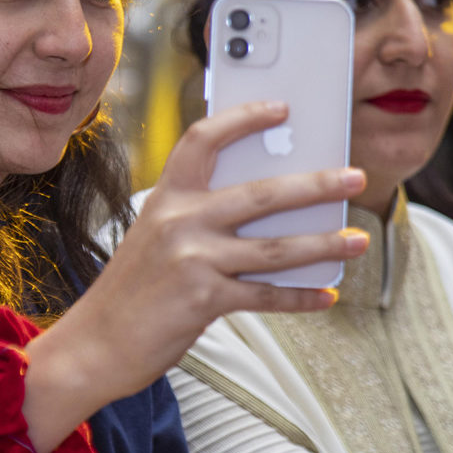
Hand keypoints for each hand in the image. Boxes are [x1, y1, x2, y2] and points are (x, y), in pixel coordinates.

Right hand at [19, 101, 368, 452]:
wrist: (94, 343)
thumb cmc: (131, 290)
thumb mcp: (155, 238)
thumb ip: (199, 219)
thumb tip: (272, 211)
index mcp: (165, 198)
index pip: (203, 140)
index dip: (243, 120)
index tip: (281, 109)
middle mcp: (179, 221)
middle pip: (261, 193)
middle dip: (315, 184)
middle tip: (353, 176)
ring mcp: (192, 260)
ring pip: (275, 248)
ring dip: (323, 244)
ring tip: (357, 239)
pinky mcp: (203, 299)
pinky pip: (266, 295)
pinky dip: (300, 298)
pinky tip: (326, 296)